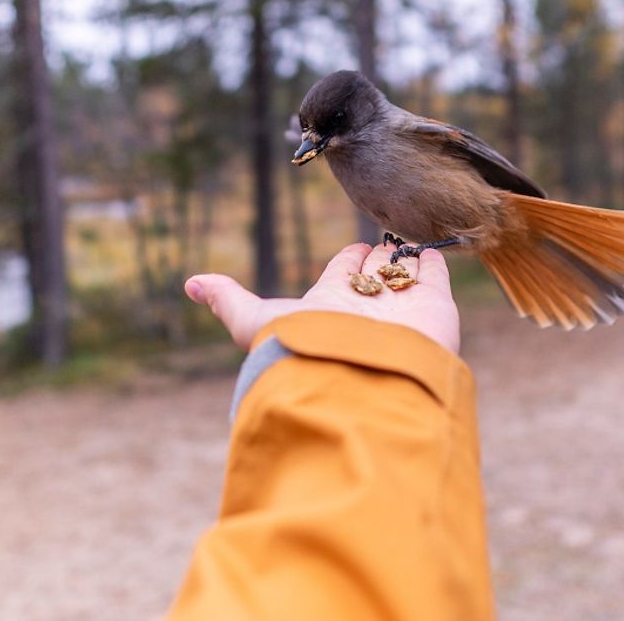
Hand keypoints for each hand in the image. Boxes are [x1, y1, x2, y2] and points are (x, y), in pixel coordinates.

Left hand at [185, 243, 460, 353]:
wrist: (363, 379)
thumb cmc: (307, 352)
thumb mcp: (256, 322)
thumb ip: (229, 301)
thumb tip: (189, 283)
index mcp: (328, 305)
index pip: (341, 273)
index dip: (346, 260)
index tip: (352, 250)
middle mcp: (365, 306)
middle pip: (372, 274)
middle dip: (375, 259)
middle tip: (380, 245)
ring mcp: (400, 307)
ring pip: (402, 273)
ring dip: (403, 258)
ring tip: (406, 245)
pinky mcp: (433, 307)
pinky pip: (433, 276)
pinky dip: (431, 262)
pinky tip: (429, 250)